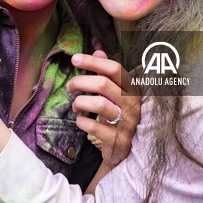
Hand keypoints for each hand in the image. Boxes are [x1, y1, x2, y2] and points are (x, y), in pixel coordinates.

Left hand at [68, 51, 140, 167]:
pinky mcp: (118, 140)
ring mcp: (127, 123)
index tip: (74, 59)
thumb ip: (108, 73)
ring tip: (75, 106)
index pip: (114, 69)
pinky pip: (95, 128)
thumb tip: (98, 51)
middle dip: (81, 82)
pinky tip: (80, 121)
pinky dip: (82, 122)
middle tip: (70, 86)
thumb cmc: (118, 116)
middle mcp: (132, 104)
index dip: (93, 62)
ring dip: (80, 102)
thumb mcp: (115, 94)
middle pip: (103, 84)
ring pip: (99, 104)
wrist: (124, 151)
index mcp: (132, 89)